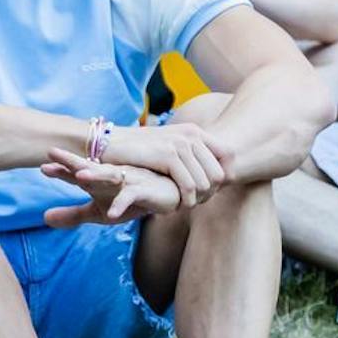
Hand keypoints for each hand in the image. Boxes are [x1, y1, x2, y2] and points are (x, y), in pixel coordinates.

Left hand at [41, 150, 181, 226]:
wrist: (169, 195)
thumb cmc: (130, 199)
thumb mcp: (98, 212)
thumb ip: (73, 214)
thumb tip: (44, 218)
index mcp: (99, 178)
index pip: (76, 172)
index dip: (60, 169)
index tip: (43, 167)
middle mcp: (112, 175)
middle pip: (89, 167)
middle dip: (71, 161)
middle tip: (52, 152)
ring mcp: (129, 180)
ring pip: (110, 176)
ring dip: (95, 175)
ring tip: (79, 176)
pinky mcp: (145, 191)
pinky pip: (132, 196)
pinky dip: (122, 204)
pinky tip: (112, 214)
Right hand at [99, 120, 229, 204]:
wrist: (108, 143)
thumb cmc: (137, 152)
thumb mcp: (169, 149)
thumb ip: (190, 157)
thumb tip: (216, 175)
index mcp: (195, 131)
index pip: (228, 156)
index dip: (222, 179)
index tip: (208, 192)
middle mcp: (191, 134)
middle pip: (219, 174)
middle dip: (209, 194)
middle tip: (194, 203)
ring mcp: (180, 143)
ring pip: (205, 183)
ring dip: (196, 200)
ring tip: (183, 205)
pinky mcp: (168, 155)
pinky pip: (189, 186)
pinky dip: (185, 201)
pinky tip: (176, 206)